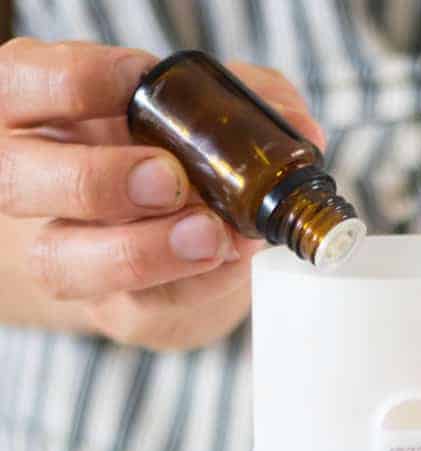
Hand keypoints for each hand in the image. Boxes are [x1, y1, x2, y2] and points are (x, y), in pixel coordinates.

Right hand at [0, 39, 324, 349]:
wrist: (169, 245)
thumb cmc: (169, 155)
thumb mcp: (196, 112)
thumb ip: (241, 103)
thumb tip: (299, 127)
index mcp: (37, 114)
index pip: (18, 86)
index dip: (71, 83)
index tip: (136, 81)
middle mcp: (32, 183)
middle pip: (19, 181)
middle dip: (97, 179)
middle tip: (169, 180)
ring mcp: (65, 252)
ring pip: (63, 262)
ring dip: (141, 252)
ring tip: (209, 237)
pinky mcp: (113, 307)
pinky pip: (140, 306)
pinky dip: (194, 284)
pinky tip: (229, 263)